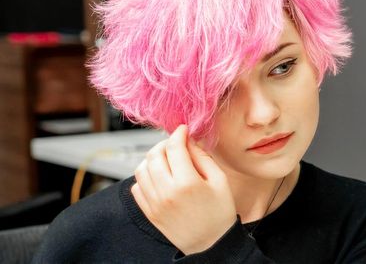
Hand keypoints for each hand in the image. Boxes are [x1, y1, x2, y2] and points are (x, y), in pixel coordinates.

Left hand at [131, 125, 236, 254]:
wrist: (210, 244)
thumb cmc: (219, 213)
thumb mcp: (220, 181)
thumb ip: (203, 158)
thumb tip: (190, 141)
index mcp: (187, 183)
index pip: (174, 147)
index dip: (178, 133)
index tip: (183, 130)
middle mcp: (166, 192)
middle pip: (154, 155)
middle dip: (164, 144)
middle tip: (175, 144)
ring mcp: (154, 203)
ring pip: (141, 169)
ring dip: (152, 159)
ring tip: (166, 160)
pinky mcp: (148, 212)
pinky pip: (136, 187)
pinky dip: (144, 177)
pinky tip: (159, 177)